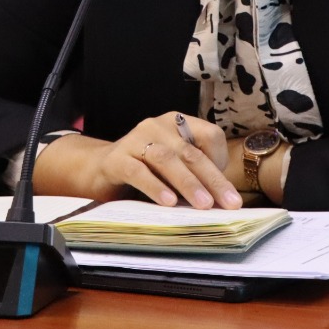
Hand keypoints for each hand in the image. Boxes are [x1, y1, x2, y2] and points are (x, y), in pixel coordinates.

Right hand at [32, 113, 241, 209]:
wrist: (99, 169)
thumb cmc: (146, 170)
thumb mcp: (174, 168)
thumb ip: (195, 174)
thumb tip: (225, 199)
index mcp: (178, 123)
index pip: (210, 135)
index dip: (221, 160)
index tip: (227, 190)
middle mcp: (158, 126)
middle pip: (191, 152)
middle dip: (212, 180)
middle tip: (229, 203)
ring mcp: (136, 140)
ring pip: (167, 160)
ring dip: (188, 183)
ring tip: (203, 204)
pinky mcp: (117, 159)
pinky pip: (138, 172)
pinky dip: (155, 187)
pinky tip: (168, 202)